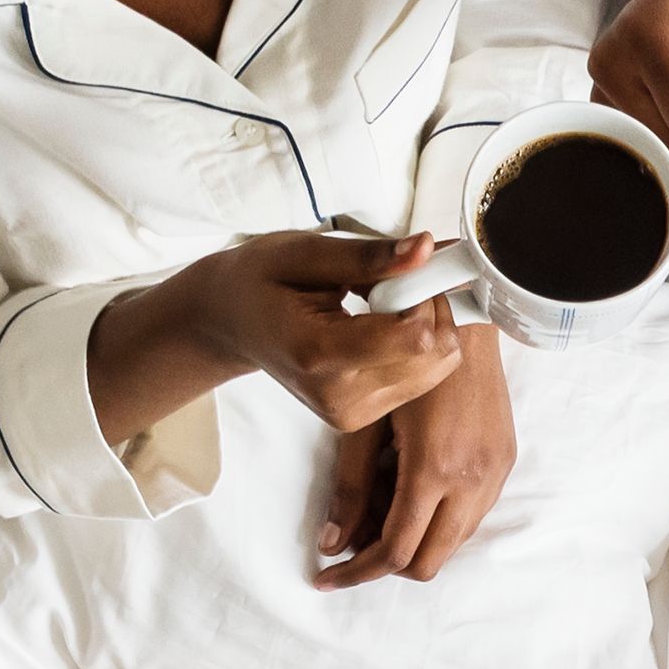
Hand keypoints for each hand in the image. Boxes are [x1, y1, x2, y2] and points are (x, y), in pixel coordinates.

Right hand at [87, 231, 461, 447]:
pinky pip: (424, 378)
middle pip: (433, 355)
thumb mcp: (304, 252)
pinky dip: (416, 345)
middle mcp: (340, 397)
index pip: (414, 338)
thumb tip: (425, 249)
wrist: (231, 323)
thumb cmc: (260, 281)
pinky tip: (380, 326)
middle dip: (428, 308)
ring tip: (380, 304)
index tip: (401, 268)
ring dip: (425, 324)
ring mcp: (353, 415)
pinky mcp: (364, 419)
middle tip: (390, 282)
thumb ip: (367, 256)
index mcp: (318, 355)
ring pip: (437, 368)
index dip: (423, 295)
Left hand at [316, 319, 514, 587]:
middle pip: (429, 562)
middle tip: (351, 546)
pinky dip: (437, 519)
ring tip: (378, 509)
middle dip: (386, 566)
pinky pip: (470, 515)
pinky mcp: (503, 461)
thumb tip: (332, 545)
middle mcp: (473, 479)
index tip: (327, 577)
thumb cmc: (399, 356)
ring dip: (414, 541)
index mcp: (434, 467)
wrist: (462, 313)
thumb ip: (349, 488)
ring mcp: (494, 472)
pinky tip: (410, 490)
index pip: (396, 551)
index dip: (358, 573)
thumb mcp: (363, 422)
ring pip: (453, 543)